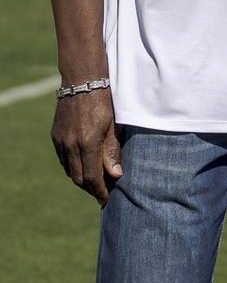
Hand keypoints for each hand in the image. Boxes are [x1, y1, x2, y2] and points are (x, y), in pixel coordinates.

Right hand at [51, 88, 120, 203]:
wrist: (82, 82)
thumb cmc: (104, 102)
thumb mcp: (113, 126)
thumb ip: (112, 152)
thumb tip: (115, 175)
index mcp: (87, 144)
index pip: (92, 178)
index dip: (100, 191)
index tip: (107, 200)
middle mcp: (70, 145)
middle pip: (78, 178)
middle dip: (91, 189)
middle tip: (104, 193)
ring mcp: (60, 141)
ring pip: (69, 170)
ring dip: (82, 179)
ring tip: (96, 182)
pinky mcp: (55, 136)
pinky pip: (63, 159)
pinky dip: (73, 167)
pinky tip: (84, 166)